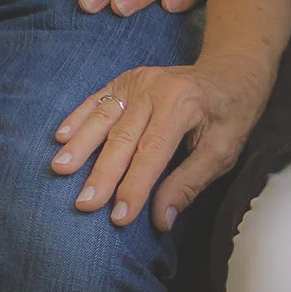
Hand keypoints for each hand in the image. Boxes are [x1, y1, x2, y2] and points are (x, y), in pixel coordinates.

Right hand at [49, 61, 264, 230]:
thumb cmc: (229, 115)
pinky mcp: (126, 79)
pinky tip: (60, 137)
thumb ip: (189, 183)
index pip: (153, 153)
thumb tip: (160, 219)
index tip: (119, 217)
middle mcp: (157, 89)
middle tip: (84, 205)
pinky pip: (98, 99)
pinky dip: (78, 117)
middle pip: (124, 137)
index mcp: (183, 104)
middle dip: (103, 174)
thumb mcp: (223, 151)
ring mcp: (138, 81)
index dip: (135, 186)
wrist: (230, 71)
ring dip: (81, 145)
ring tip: (60, 169)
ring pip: (105, 117)